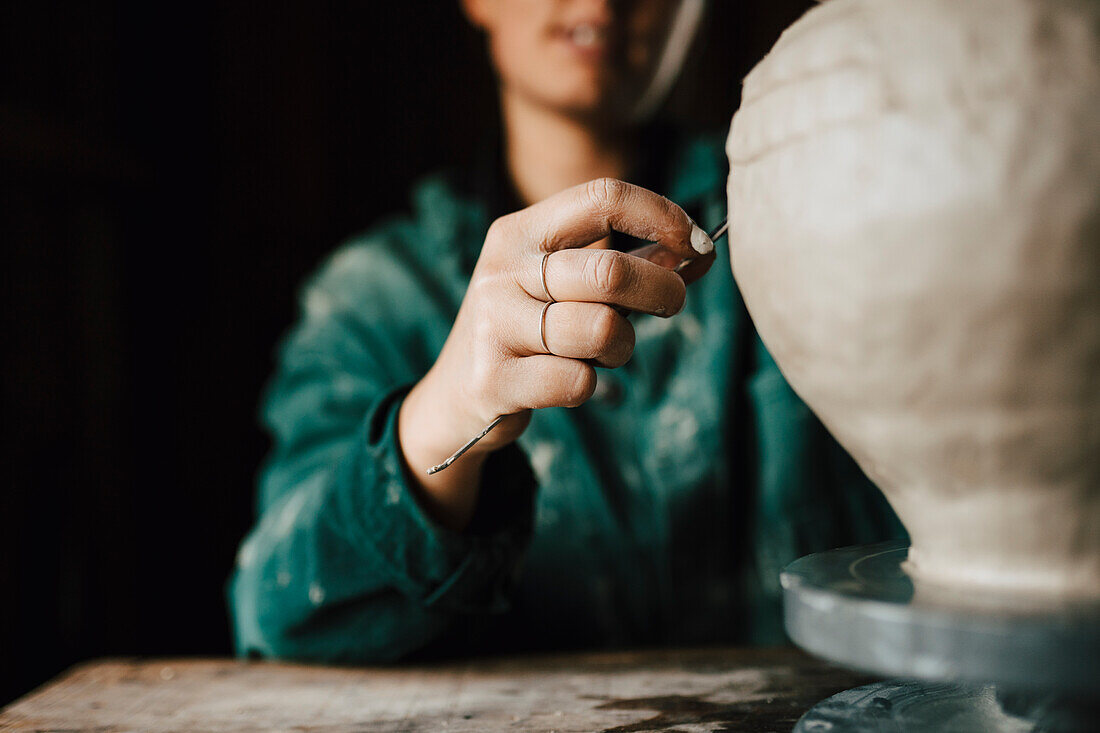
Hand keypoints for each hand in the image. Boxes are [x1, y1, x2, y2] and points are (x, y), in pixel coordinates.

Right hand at [399, 178, 714, 529]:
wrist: (457, 395)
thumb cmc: (531, 330)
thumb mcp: (570, 286)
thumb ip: (633, 265)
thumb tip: (704, 252)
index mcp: (520, 231)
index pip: (603, 197)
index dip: (662, 216)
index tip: (697, 243)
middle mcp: (503, 270)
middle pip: (611, 271)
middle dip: (662, 290)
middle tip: (672, 304)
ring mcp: (494, 324)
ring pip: (601, 329)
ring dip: (623, 346)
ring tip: (608, 351)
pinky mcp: (495, 380)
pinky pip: (578, 379)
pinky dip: (590, 383)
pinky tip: (571, 380)